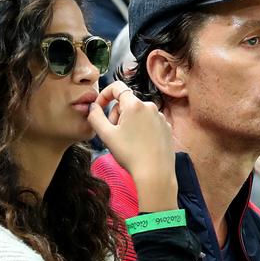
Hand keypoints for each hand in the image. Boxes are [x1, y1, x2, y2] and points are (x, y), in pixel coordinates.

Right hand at [88, 81, 177, 211]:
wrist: (155, 173)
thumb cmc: (129, 154)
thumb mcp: (106, 136)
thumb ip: (95, 117)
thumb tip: (93, 107)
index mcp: (134, 105)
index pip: (117, 87)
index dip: (104, 95)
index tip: (99, 108)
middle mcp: (150, 106)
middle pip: (126, 103)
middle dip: (116, 115)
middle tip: (113, 134)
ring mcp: (160, 117)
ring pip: (138, 113)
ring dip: (128, 123)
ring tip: (127, 142)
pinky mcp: (166, 127)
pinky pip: (149, 122)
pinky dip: (141, 129)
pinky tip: (140, 145)